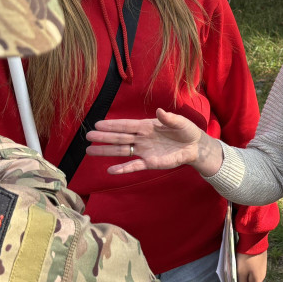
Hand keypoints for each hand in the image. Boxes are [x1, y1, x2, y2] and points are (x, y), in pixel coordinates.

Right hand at [86, 108, 221, 175]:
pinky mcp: (150, 162)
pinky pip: (134, 166)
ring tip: (90, 151)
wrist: (195, 147)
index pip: (126, 125)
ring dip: (107, 151)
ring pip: (122, 150)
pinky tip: (111, 170)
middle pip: (119, 137)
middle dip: (104, 137)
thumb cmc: (186, 131)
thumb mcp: (180, 122)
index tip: (97, 124)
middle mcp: (142, 138)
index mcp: (147, 126)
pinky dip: (123, 169)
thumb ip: (169, 118)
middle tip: (88, 136)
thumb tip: (159, 111)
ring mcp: (144, 151)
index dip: (112, 125)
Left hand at [236, 252, 266, 281]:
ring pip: (254, 281)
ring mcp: (262, 270)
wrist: (254, 241)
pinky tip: (244, 270)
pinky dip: (249, 276)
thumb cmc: (245, 258)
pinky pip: (255, 274)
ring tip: (238, 278)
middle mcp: (261, 277)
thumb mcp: (241, 273)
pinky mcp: (261, 264)